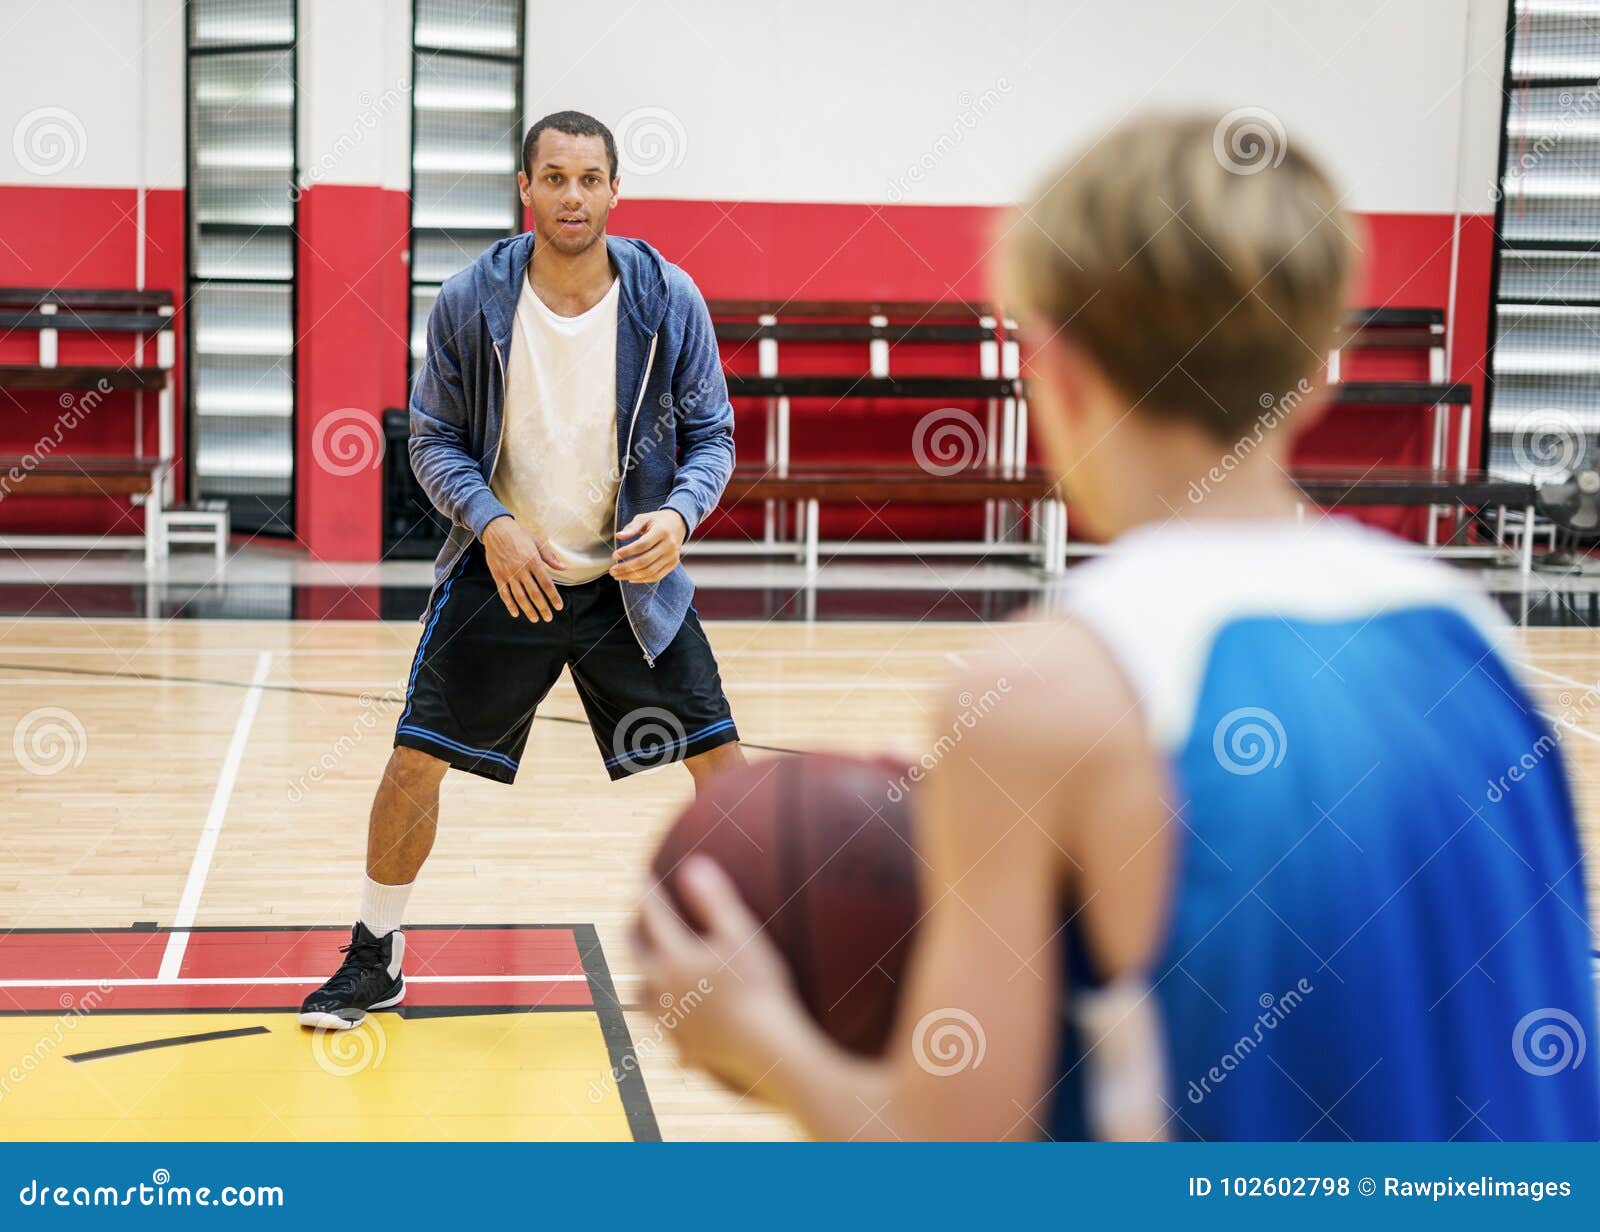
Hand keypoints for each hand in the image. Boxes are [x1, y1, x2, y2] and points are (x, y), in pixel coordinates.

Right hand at [481, 516, 567, 620]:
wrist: (496, 529)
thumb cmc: (519, 535)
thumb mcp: (537, 542)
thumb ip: (550, 557)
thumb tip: (563, 568)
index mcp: (533, 560)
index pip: (546, 583)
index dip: (553, 597)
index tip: (558, 606)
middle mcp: (521, 569)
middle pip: (534, 593)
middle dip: (542, 607)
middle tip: (548, 618)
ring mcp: (508, 573)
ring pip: (519, 596)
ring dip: (528, 610)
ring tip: (535, 619)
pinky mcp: (498, 575)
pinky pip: (504, 593)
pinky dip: (510, 605)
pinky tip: (515, 613)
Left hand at [611, 509, 686, 583]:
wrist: (678, 524)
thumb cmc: (657, 520)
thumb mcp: (644, 518)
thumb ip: (632, 527)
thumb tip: (619, 536)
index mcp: (662, 531)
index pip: (642, 545)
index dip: (627, 552)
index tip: (614, 556)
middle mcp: (669, 545)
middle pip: (645, 561)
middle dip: (626, 567)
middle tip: (612, 570)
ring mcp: (672, 556)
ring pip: (650, 572)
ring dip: (631, 576)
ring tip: (618, 575)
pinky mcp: (673, 564)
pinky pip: (657, 576)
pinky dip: (642, 580)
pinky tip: (630, 578)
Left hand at [636, 856, 811, 1098]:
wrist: (766, 1049)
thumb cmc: (759, 986)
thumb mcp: (742, 935)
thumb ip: (715, 899)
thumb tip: (691, 865)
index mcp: (675, 957)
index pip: (655, 915)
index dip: (648, 892)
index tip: (642, 875)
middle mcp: (663, 988)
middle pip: (635, 954)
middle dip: (634, 931)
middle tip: (638, 918)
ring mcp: (670, 1020)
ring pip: (640, 995)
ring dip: (641, 978)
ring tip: (648, 971)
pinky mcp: (684, 1046)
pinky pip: (666, 1031)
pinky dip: (667, 1021)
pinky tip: (676, 1022)